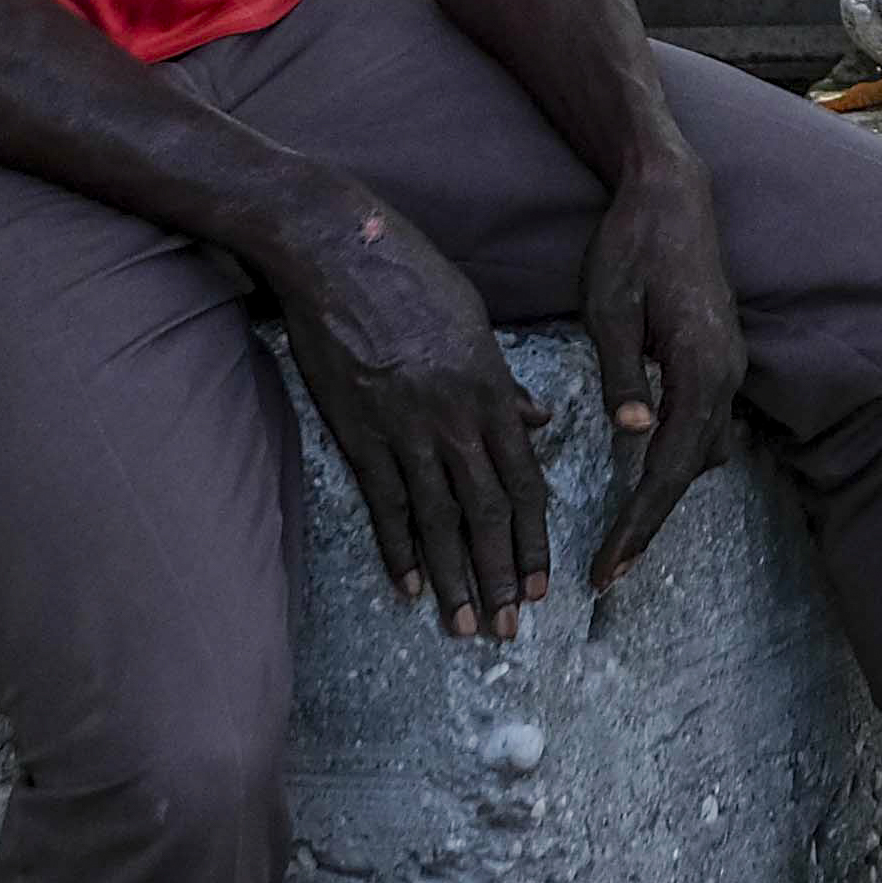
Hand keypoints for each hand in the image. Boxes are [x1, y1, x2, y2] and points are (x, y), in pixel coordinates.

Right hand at [264, 189, 550, 638]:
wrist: (338, 252)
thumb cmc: (412, 275)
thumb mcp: (476, 322)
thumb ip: (507, 381)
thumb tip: (537, 421)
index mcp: (492, 391)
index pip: (526, 482)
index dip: (535, 539)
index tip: (543, 586)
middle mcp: (455, 419)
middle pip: (487, 513)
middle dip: (501, 576)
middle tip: (510, 630)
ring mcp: (404, 428)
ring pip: (438, 519)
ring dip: (454, 577)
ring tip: (464, 626)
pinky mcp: (357, 430)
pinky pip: (383, 501)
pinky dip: (397, 547)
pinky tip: (409, 586)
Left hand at [578, 155, 743, 596]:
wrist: (672, 193)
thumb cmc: (632, 244)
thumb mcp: (611, 306)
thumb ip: (625, 373)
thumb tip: (637, 435)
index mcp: (701, 366)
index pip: (671, 465)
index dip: (640, 520)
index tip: (610, 566)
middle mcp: (727, 373)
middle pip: (694, 469)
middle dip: (652, 520)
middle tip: (609, 569)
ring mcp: (729, 365)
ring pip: (704, 450)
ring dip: (667, 490)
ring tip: (622, 531)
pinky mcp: (718, 357)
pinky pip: (705, 424)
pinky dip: (678, 457)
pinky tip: (645, 469)